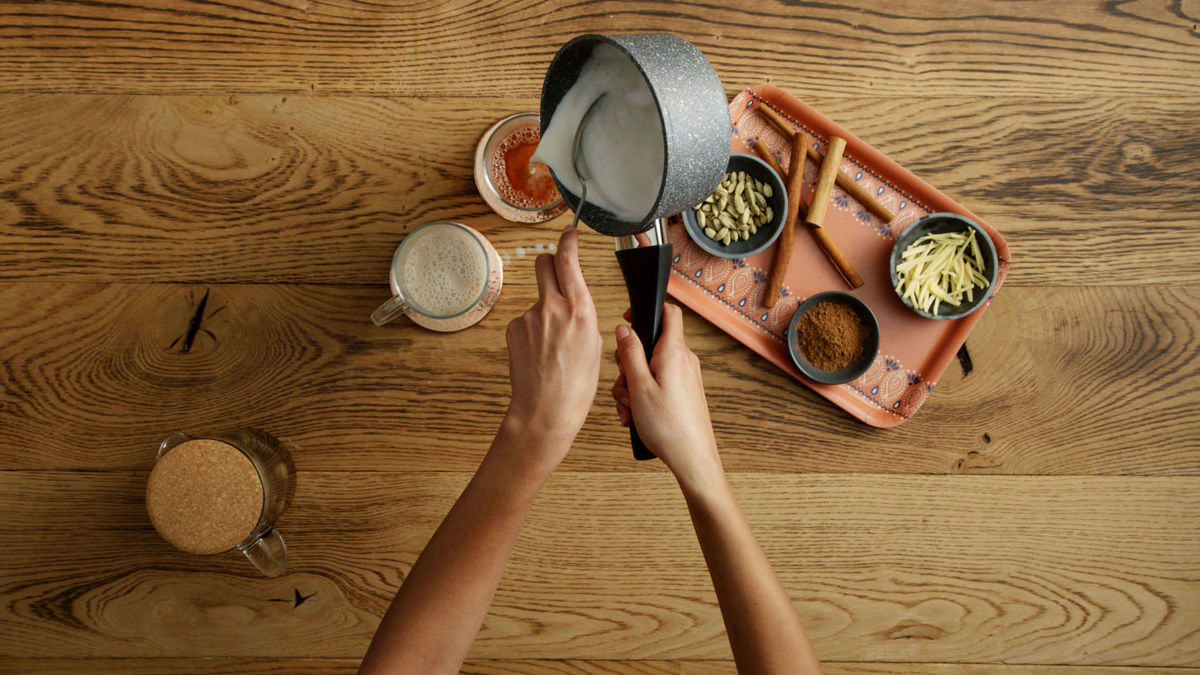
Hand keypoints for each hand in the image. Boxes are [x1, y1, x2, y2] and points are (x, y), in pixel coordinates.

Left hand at [503, 225, 600, 465]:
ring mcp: (529, 317)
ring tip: (553, 343)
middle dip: (550, 263)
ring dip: (545, 309)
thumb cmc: (576, 386)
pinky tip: (540, 351)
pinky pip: (526, 319)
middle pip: (544, 263)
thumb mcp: (595, 344)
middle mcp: (552, 307)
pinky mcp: (513, 329)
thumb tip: (573, 302)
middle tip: (557, 273)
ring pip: (538, 297)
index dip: (568, 241)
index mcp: (580, 310)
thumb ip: (583, 315)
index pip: (568, 259)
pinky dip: (533, 329)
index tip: (569, 233)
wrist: (546, 410)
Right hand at [612, 303, 723, 491]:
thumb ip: (630, 354)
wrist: (692, 458)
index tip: (627, 320)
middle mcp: (683, 360)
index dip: (647, 310)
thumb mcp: (638, 386)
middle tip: (625, 387)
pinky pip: (658, 384)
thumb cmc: (668, 426)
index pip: (668, 312)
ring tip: (631, 410)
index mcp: (673, 352)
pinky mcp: (684, 392)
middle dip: (629, 364)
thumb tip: (624, 330)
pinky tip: (637, 417)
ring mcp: (685, 376)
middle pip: (649, 345)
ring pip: (649, 368)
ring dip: (633, 387)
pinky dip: (644, 397)